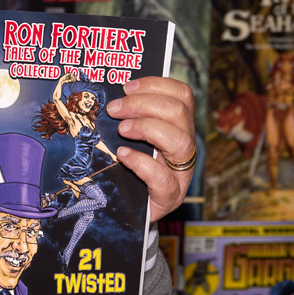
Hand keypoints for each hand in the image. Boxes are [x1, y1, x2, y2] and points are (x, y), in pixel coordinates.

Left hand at [105, 77, 195, 221]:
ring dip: (146, 128)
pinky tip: (123, 156)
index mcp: (178, 126)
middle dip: (143, 104)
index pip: (182, 95)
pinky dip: (141, 163)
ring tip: (121, 130)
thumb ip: (128, 118)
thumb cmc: (130, 168)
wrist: (131, 209)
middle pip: (179, 113)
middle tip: (114, 109)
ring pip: (180, 142)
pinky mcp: (169, 197)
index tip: (127, 86)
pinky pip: (163, 178)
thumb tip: (109, 96)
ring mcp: (181, 173)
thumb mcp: (132, 138)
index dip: (156, 85)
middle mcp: (185, 147)